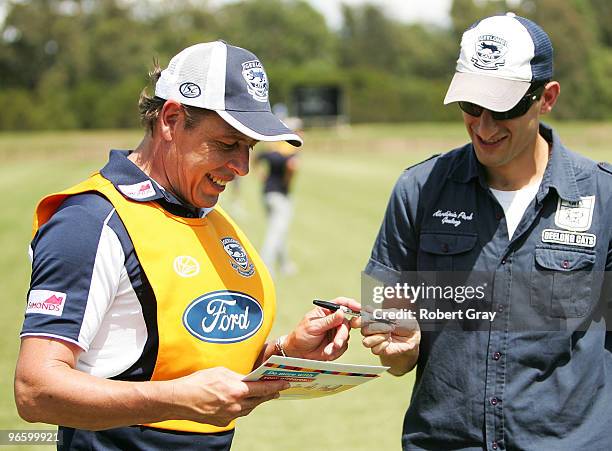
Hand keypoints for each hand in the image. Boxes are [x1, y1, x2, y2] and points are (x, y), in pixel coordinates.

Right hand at [170, 367, 288, 425]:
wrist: (180, 399)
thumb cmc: (199, 382)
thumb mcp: (221, 372)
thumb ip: (238, 375)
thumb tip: (246, 378)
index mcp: (237, 390)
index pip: (263, 389)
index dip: (276, 386)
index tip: (286, 383)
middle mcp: (236, 405)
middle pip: (259, 400)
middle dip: (269, 394)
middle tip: (277, 389)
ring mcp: (230, 415)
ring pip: (249, 408)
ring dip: (256, 401)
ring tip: (262, 394)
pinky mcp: (223, 421)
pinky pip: (238, 413)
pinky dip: (242, 406)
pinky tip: (242, 401)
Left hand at [284, 297, 359, 360]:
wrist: (298, 352)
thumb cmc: (301, 335)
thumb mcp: (313, 326)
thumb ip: (329, 321)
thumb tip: (341, 312)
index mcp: (326, 312)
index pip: (341, 303)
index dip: (351, 304)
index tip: (358, 308)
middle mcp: (333, 321)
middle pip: (346, 322)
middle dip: (342, 334)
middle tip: (337, 342)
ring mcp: (335, 332)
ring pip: (346, 335)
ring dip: (338, 343)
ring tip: (329, 349)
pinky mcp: (337, 343)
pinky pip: (343, 346)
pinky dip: (336, 350)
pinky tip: (328, 352)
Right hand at [356, 306, 419, 358]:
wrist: (412, 336)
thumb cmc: (404, 323)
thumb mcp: (393, 314)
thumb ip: (378, 314)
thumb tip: (365, 309)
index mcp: (372, 317)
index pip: (359, 318)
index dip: (358, 319)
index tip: (361, 318)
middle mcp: (371, 328)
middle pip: (363, 330)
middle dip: (377, 328)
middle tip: (388, 326)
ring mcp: (373, 339)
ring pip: (366, 341)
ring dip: (379, 337)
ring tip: (388, 334)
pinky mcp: (378, 349)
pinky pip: (374, 349)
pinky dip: (384, 345)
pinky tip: (389, 341)